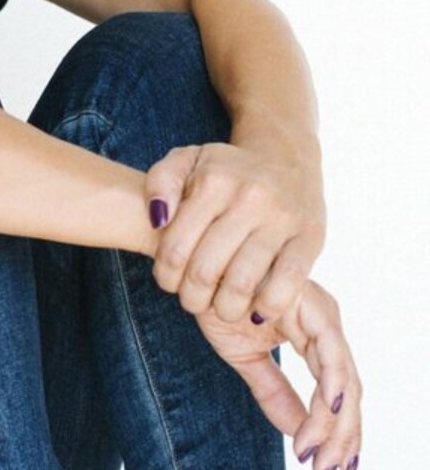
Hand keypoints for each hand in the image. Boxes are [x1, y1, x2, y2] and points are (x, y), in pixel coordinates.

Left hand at [145, 138, 325, 323]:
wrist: (286, 159)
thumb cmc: (227, 171)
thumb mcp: (187, 162)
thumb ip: (159, 183)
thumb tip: (158, 220)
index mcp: (214, 181)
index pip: (175, 249)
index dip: (166, 277)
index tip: (170, 282)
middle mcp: (249, 197)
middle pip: (205, 272)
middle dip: (192, 297)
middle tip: (193, 299)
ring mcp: (282, 217)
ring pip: (242, 284)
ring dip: (225, 309)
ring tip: (222, 307)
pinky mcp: (310, 236)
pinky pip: (288, 282)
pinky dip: (269, 305)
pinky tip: (257, 311)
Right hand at [192, 280, 362, 469]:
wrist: (187, 260)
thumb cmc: (215, 299)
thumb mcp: (245, 359)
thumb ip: (275, 393)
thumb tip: (301, 437)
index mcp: (313, 334)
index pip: (337, 393)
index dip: (338, 434)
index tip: (325, 469)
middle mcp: (323, 322)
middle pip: (349, 390)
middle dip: (342, 435)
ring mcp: (318, 310)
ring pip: (345, 376)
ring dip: (336, 420)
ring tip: (320, 452)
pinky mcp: (305, 301)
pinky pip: (329, 348)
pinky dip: (332, 381)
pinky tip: (330, 408)